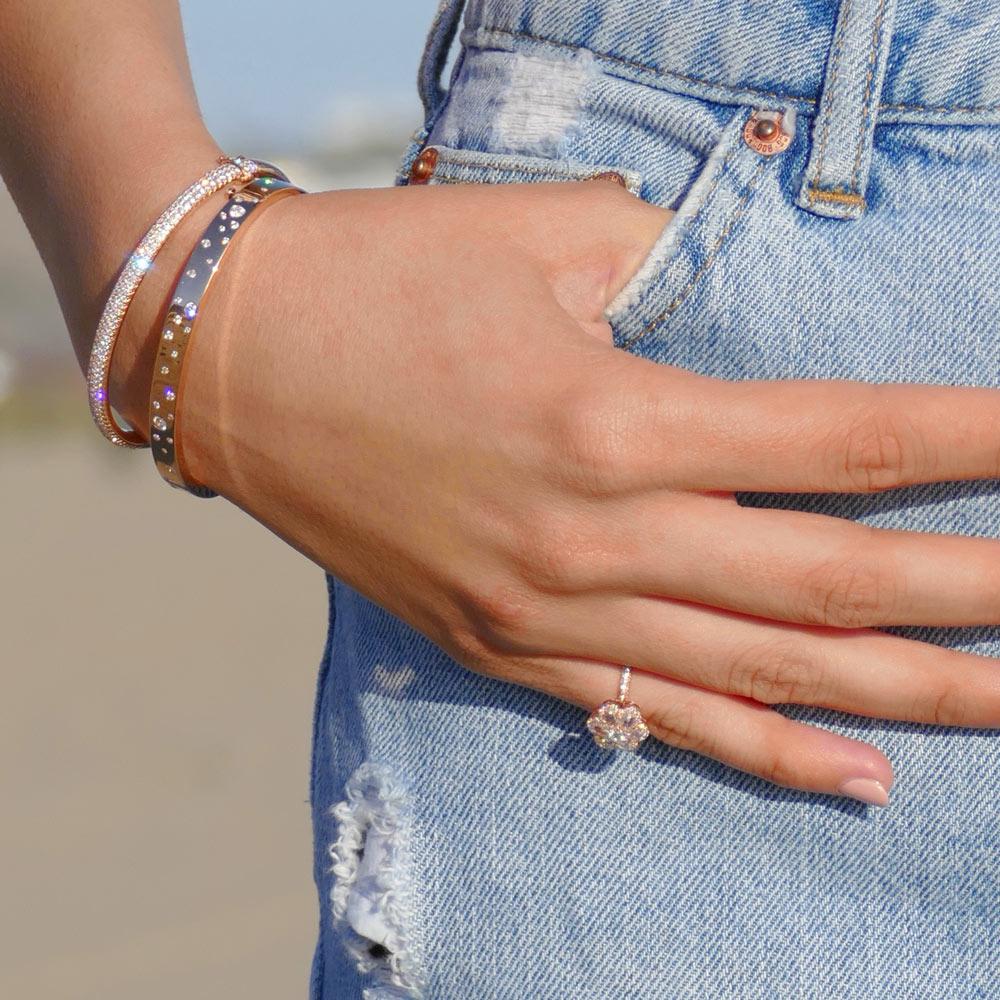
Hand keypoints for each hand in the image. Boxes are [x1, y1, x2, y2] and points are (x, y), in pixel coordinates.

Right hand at [182, 179, 999, 804]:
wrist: (232, 357)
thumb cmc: (380, 277)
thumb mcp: (539, 241)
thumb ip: (667, 268)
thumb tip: (737, 287)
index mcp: (613, 420)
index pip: (843, 441)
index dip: (970, 441)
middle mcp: (595, 538)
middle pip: (829, 580)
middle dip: (972, 591)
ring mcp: (547, 611)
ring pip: (763, 669)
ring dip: (904, 690)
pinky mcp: (502, 645)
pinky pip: (654, 715)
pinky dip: (763, 750)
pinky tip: (856, 776)